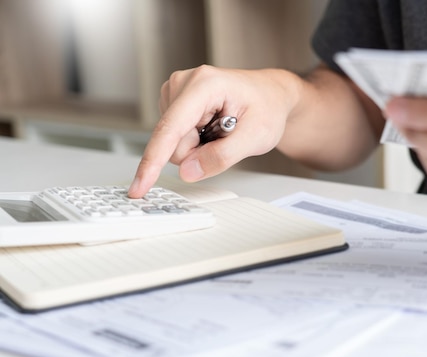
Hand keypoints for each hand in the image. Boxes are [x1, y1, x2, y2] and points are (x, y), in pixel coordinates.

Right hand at [128, 65, 299, 197]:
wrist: (271, 95)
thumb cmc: (267, 107)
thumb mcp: (256, 137)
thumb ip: (222, 157)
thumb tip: (188, 172)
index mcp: (205, 85)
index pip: (171, 129)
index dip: (153, 161)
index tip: (140, 186)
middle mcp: (183, 83)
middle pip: (173, 142)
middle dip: (198, 152)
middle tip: (227, 137)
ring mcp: (175, 91)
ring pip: (173, 143)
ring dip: (200, 146)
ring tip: (222, 129)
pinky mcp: (173, 103)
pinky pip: (176, 139)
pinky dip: (197, 140)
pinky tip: (213, 126)